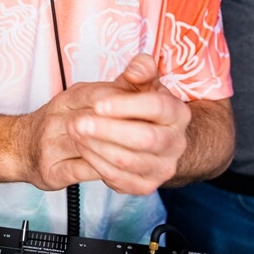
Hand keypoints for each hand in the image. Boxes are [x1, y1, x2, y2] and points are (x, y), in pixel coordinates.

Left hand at [21, 53, 190, 195]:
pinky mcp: (146, 185)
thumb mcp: (143, 83)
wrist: (154, 139)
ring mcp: (163, 167)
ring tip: (74, 132)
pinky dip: (97, 164)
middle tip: (77, 122)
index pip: (157, 107)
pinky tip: (83, 149)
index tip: (98, 104)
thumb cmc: (143, 107)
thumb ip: (141, 69)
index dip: (126, 106)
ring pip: (128, 161)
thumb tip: (136, 68)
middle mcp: (176, 143)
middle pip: (144, 138)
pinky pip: (120, 179)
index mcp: (178, 113)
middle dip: (106, 130)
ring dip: (96, 147)